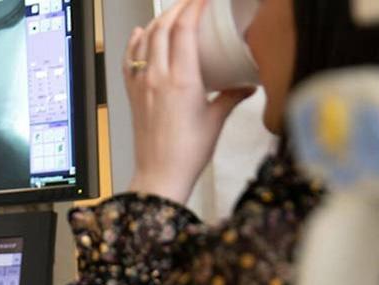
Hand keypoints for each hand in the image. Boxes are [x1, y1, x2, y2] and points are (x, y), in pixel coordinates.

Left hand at [125, 0, 254, 203]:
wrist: (159, 175)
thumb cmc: (187, 152)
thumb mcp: (216, 120)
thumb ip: (232, 96)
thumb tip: (248, 85)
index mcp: (181, 80)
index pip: (184, 30)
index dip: (194, 8)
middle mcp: (157, 77)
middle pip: (163, 28)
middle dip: (178, 8)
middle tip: (193, 2)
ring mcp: (141, 85)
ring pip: (145, 41)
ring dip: (158, 21)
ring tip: (172, 12)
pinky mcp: (133, 94)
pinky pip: (130, 60)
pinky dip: (135, 42)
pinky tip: (140, 34)